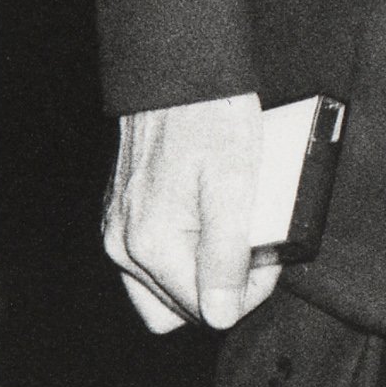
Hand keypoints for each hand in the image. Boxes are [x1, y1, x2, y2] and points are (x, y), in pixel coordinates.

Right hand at [103, 93, 279, 333]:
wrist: (174, 71)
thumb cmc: (210, 117)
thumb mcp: (236, 183)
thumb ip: (227, 254)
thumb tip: (223, 315)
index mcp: (151, 243)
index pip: (204, 310)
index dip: (247, 291)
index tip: (270, 258)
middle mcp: (122, 246)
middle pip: (178, 310)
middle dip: (220, 288)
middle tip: (253, 248)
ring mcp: (115, 231)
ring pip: (160, 291)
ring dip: (197, 276)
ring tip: (230, 235)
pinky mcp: (118, 216)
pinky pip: (149, 261)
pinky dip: (180, 254)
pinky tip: (205, 222)